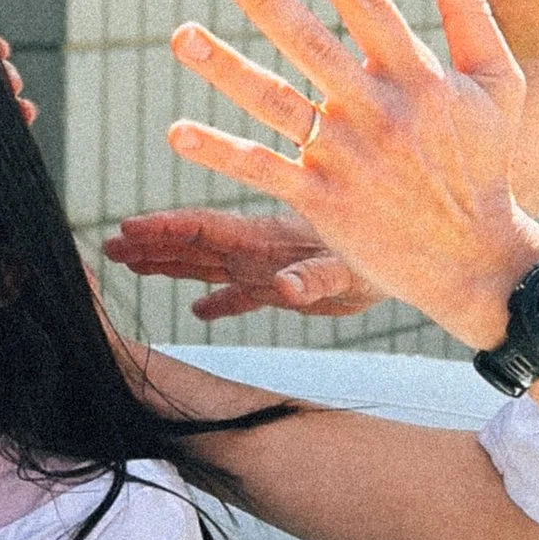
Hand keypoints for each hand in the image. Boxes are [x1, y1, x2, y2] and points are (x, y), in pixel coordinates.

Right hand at [101, 206, 380, 321]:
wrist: (430, 256)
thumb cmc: (395, 254)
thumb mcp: (352, 272)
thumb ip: (316, 279)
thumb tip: (284, 287)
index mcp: (270, 240)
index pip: (207, 229)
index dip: (166, 229)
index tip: (126, 227)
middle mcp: (264, 251)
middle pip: (197, 245)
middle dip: (153, 243)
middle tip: (109, 243)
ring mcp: (273, 268)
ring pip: (211, 264)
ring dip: (172, 264)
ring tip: (131, 263)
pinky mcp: (290, 289)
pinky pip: (244, 296)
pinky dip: (220, 303)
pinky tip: (198, 312)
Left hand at [167, 0, 538, 351]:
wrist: (474, 258)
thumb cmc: (484, 161)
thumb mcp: (496, 83)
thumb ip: (470, 10)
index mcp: (419, 76)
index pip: (366, 3)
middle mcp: (378, 111)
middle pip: (312, 45)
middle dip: (266, 0)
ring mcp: (347, 158)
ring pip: (276, 104)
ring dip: (227, 69)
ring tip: (181, 35)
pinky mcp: (322, 201)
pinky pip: (262, 170)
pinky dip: (220, 152)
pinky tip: (178, 131)